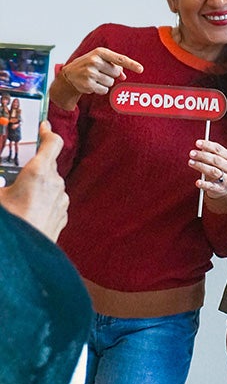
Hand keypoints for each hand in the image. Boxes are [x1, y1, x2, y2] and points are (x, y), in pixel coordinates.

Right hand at [0, 121, 68, 240]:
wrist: (25, 255)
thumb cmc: (11, 222)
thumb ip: (0, 176)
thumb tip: (0, 167)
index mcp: (39, 172)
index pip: (53, 142)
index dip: (47, 132)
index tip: (42, 128)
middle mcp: (56, 184)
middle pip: (49, 164)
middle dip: (35, 163)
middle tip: (17, 168)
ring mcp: (62, 201)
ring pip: (52, 183)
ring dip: (39, 183)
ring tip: (19, 194)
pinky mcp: (64, 217)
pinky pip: (55, 200)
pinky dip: (44, 199)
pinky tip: (28, 209)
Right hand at [50, 47, 143, 109]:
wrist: (69, 75)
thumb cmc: (89, 66)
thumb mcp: (100, 61)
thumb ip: (114, 66)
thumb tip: (124, 76)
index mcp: (99, 52)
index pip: (119, 58)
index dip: (131, 64)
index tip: (141, 69)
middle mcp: (95, 61)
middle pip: (116, 73)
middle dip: (112, 75)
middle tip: (101, 72)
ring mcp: (91, 72)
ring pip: (111, 83)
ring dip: (106, 83)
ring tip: (95, 78)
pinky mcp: (88, 84)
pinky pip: (105, 90)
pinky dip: (101, 89)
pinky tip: (92, 84)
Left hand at [189, 139, 226, 211]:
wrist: (224, 188)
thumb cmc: (218, 171)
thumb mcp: (216, 161)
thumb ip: (209, 153)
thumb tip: (200, 146)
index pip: (218, 149)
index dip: (207, 145)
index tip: (197, 143)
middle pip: (216, 160)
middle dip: (202, 155)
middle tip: (191, 153)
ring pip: (213, 171)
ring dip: (201, 166)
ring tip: (191, 162)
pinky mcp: (221, 189)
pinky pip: (211, 186)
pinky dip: (204, 184)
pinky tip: (197, 182)